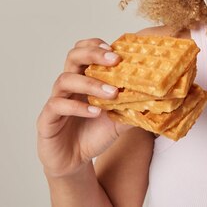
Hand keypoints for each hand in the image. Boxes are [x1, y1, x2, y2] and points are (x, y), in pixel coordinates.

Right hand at [36, 38, 132, 178]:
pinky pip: (57, 105)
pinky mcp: (47, 119)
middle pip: (73, 56)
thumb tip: (158, 99)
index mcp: (84, 78)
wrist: (74, 161)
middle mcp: (69, 85)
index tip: (116, 51)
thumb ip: (134, 108)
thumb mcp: (120, 120)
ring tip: (112, 93)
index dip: (97, 46)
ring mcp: (56, 99)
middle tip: (115, 60)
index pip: (85, 51)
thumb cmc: (95, 134)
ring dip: (90, 83)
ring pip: (65, 80)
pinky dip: (77, 106)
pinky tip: (94, 112)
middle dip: (94, 54)